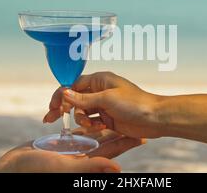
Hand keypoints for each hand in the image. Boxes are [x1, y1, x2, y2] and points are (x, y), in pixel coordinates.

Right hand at [0, 128, 143, 172]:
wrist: (13, 170)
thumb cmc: (36, 171)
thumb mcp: (67, 167)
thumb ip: (91, 166)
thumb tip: (117, 169)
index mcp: (86, 160)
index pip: (111, 150)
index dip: (126, 143)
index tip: (142, 137)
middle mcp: (82, 154)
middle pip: (106, 140)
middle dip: (118, 130)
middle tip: (134, 122)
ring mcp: (73, 148)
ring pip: (92, 132)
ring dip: (100, 121)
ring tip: (111, 114)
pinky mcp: (63, 142)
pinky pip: (77, 130)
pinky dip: (84, 121)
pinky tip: (92, 114)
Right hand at [43, 72, 162, 138]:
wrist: (155, 118)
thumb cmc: (135, 103)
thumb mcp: (107, 99)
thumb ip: (84, 98)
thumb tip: (64, 93)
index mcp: (100, 80)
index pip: (73, 84)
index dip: (61, 95)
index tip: (52, 107)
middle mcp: (100, 90)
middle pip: (74, 98)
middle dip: (65, 108)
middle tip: (51, 118)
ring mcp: (103, 104)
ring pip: (81, 111)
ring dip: (83, 119)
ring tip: (95, 124)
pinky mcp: (107, 117)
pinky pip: (91, 121)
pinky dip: (91, 125)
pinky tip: (101, 126)